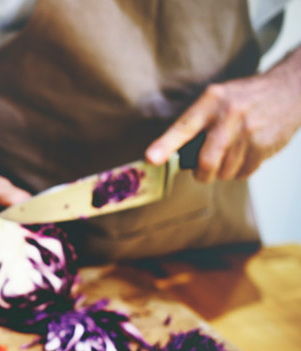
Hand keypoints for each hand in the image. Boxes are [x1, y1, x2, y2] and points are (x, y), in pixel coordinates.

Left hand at [146, 57, 300, 181]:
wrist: (291, 90)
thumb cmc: (244, 98)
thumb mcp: (217, 97)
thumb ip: (197, 122)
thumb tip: (174, 154)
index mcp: (211, 101)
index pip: (184, 126)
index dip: (166, 144)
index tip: (151, 158)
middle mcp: (229, 116)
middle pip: (206, 161)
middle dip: (201, 174)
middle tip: (201, 171)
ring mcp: (249, 132)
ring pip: (224, 172)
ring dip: (222, 171)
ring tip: (229, 155)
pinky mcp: (264, 146)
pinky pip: (243, 173)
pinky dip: (240, 171)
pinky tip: (245, 154)